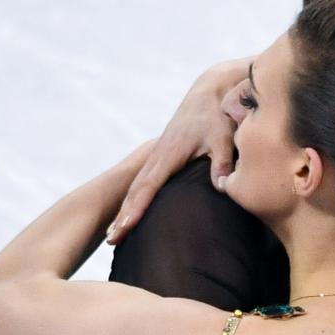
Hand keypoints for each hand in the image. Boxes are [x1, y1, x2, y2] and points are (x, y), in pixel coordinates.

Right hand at [106, 59, 248, 244]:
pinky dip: (133, 200)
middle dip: (122, 216)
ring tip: (112, 235)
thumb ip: (223, 161)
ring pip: (136, 187)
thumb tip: (222, 186)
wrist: (209, 94)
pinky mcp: (162, 156)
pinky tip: (129, 214)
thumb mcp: (224, 136)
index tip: (125, 226)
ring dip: (123, 210)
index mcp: (169, 153)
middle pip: (135, 190)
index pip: (148, 185)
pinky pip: (143, 182)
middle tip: (111, 240)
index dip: (137, 207)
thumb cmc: (218, 116)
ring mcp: (157, 156)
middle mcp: (158, 156)